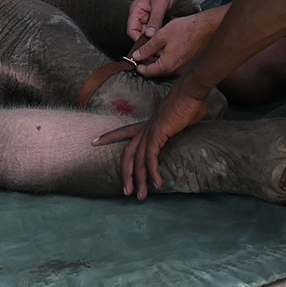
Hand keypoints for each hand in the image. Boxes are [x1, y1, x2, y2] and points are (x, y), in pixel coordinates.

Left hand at [92, 89, 209, 198]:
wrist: (191, 90)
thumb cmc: (189, 102)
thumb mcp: (179, 119)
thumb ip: (176, 127)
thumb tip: (182, 128)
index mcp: (148, 124)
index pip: (123, 131)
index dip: (109, 136)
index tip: (95, 141)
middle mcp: (146, 128)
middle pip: (128, 153)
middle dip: (125, 173)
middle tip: (125, 191)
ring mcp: (151, 131)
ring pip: (138, 161)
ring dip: (139, 180)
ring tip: (141, 196)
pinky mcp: (158, 135)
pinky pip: (151, 158)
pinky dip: (152, 172)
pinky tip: (157, 183)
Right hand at [126, 0, 183, 41]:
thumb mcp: (160, 4)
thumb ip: (155, 19)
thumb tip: (149, 35)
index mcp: (136, 10)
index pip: (132, 30)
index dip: (137, 39)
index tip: (147, 46)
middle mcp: (141, 15)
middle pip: (140, 33)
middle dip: (148, 40)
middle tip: (157, 47)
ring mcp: (149, 18)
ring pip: (149, 33)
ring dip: (155, 37)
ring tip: (163, 42)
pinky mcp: (157, 19)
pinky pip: (156, 30)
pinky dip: (161, 33)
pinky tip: (167, 35)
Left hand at [128, 7, 222, 76]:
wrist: (206, 28)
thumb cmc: (186, 30)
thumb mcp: (161, 36)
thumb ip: (147, 48)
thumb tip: (137, 55)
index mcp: (167, 65)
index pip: (148, 72)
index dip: (139, 66)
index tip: (136, 60)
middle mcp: (176, 70)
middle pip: (157, 70)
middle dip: (148, 62)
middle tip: (142, 52)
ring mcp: (183, 68)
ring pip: (166, 67)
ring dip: (158, 59)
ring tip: (153, 46)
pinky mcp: (188, 64)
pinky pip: (174, 64)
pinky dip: (167, 57)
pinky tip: (165, 46)